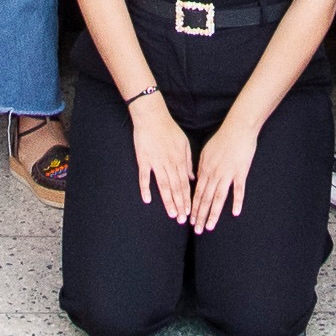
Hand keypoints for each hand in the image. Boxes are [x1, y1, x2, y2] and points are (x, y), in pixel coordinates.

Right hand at [129, 98, 195, 224]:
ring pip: (163, 185)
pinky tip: (147, 199)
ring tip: (171, 214)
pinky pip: (144, 177)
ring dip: (168, 200)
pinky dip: (145, 188)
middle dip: (180, 204)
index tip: (189, 211)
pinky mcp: (143, 160)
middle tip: (182, 219)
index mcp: (179, 160)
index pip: (184, 183)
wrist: (152, 117)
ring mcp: (156, 162)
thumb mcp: (184, 143)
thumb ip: (188, 161)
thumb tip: (192, 177)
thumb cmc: (169, 129)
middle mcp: (169, 163)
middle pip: (176, 187)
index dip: (187, 198)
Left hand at [189, 115, 259, 231]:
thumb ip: (200, 167)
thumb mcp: (205, 151)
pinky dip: (237, 201)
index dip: (193, 207)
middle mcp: (215, 174)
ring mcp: (228, 174)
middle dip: (200, 215)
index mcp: (205, 169)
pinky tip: (235, 213)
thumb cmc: (221, 138)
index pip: (197, 193)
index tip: (190, 219)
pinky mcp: (241, 172)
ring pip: (219, 198)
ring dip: (214, 213)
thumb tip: (197, 179)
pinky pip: (238, 190)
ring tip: (209, 226)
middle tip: (197, 229)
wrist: (238, 128)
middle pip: (206, 198)